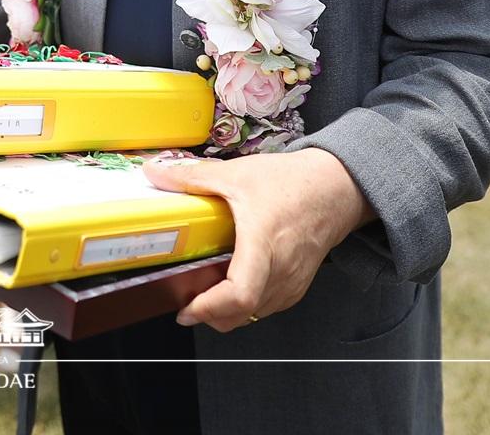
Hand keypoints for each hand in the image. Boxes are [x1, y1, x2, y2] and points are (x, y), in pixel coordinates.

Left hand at [143, 148, 371, 331]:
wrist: (335, 188)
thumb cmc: (291, 182)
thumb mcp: (236, 174)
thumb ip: (191, 177)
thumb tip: (154, 174)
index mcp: (263, 244)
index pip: (241, 295)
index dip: (210, 308)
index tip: (186, 307)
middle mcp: (280, 272)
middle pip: (241, 315)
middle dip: (209, 314)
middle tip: (185, 300)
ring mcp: (291, 284)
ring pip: (253, 315)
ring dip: (226, 311)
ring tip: (204, 292)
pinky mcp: (296, 287)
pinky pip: (266, 307)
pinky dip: (244, 305)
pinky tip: (229, 285)